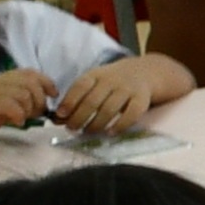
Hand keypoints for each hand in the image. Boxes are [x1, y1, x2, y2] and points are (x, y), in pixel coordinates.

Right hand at [0, 69, 55, 136]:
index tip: (52, 95)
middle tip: (36, 112)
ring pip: (24, 92)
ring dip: (30, 107)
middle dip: (40, 97)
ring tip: (25, 118)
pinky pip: (11, 104)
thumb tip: (31, 111)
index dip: (46, 81)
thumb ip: (10, 105)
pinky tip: (17, 122)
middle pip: (30, 80)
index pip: (28, 72)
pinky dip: (19, 114)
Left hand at [56, 55, 177, 133]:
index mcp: (97, 74)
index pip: (80, 87)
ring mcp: (128, 89)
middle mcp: (112, 80)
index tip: (60, 116)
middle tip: (72, 129)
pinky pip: (131, 114)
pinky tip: (111, 132)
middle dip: (79, 117)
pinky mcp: (142, 99)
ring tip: (88, 131)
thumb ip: (78, 99)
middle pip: (93, 101)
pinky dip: (120, 125)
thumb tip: (57, 119)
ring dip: (96, 124)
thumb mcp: (95, 83)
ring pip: (109, 109)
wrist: (146, 72)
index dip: (69, 102)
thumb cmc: (113, 82)